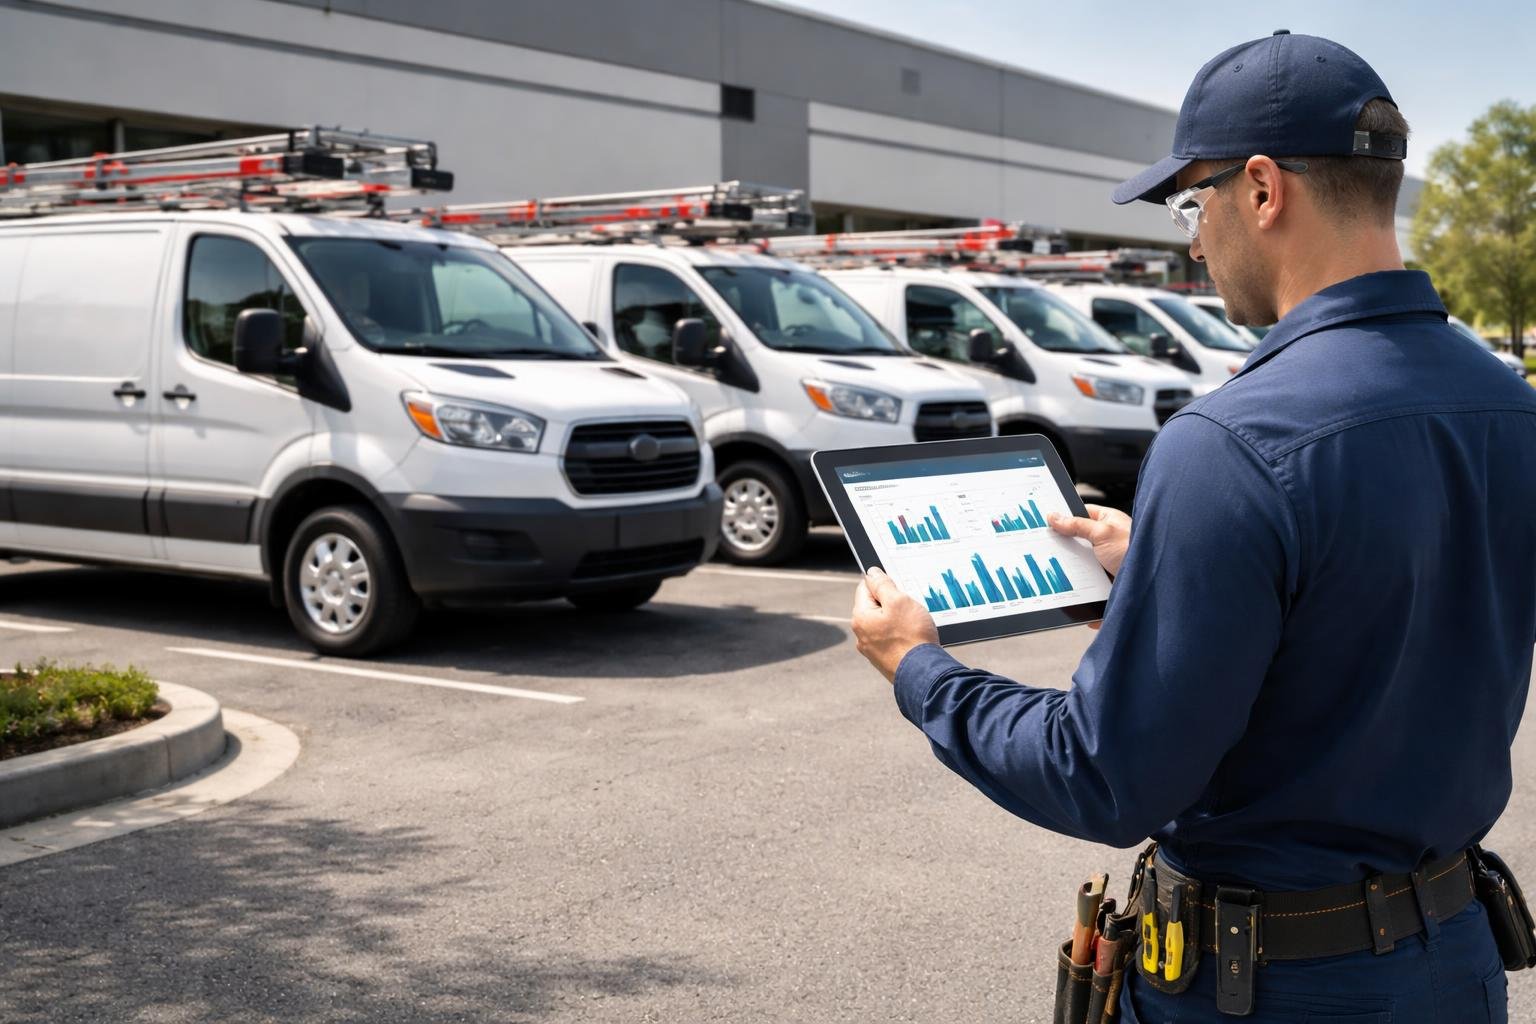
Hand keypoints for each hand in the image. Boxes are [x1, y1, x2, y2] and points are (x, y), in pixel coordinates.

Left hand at [851, 566, 938, 682]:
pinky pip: (891, 638)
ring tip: (914, 624)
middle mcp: (861, 634)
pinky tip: (914, 638)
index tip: (898, 588)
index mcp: (860, 617)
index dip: (883, 583)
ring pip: (884, 623)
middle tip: (909, 608)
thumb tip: (871, 573)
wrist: (924, 674)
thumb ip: (882, 584)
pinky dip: (901, 634)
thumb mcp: (899, 601)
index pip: (865, 587)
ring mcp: (872, 649)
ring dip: (898, 619)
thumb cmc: (912, 637)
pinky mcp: (884, 659)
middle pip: (874, 606)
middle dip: (892, 603)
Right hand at [1048, 505, 1131, 629]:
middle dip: (1064, 548)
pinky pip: (1089, 589)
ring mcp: (1107, 563)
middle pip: (1077, 542)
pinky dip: (1081, 596)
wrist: (1158, 585)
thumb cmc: (1138, 550)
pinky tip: (1072, 598)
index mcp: (1108, 522)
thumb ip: (1077, 525)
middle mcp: (1107, 542)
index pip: (1080, 514)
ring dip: (1072, 574)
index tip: (1044, 522)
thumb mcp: (1102, 532)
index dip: (1063, 517)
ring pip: (1081, 567)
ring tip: (1057, 576)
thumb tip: (1054, 516)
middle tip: (1046, 549)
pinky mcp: (1107, 583)